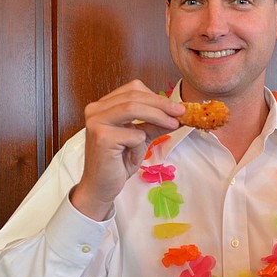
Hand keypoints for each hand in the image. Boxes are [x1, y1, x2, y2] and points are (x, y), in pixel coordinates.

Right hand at [70, 80, 184, 220]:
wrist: (102, 187)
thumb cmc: (118, 162)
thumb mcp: (141, 139)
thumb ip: (155, 124)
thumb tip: (178, 114)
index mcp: (103, 106)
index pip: (133, 89)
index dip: (156, 96)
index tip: (176, 107)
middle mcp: (96, 110)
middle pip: (134, 95)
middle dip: (162, 104)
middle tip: (181, 112)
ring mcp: (96, 122)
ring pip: (133, 108)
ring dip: (158, 116)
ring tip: (173, 124)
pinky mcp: (102, 137)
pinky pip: (133, 134)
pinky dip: (140, 144)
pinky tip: (133, 155)